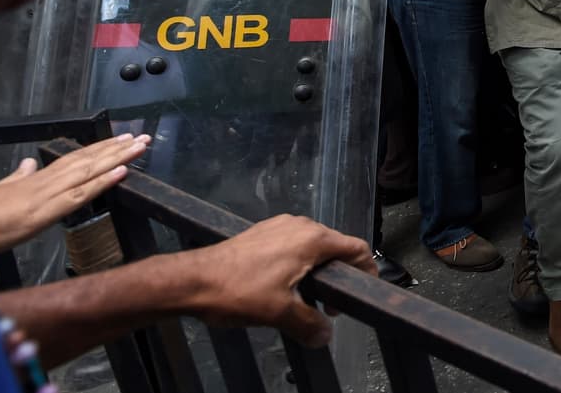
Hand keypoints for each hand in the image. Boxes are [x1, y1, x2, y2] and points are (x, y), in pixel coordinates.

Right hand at [0, 132, 150, 255]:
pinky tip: (122, 172)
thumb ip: (16, 178)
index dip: (99, 149)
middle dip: (116, 148)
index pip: (74, 159)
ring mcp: (47, 195)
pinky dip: (103, 182)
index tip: (121, 139)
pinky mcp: (45, 212)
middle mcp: (45, 183)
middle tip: (142, 137)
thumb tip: (26, 165)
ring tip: (138, 147)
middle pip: (87, 160)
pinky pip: (80, 194)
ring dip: (117, 157)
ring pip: (89, 171)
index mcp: (36, 180)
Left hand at [187, 214, 374, 347]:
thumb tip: (325, 335)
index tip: (364, 291)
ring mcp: (279, 226)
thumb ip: (310, 324)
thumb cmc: (239, 291)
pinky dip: (297, 265)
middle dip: (338, 277)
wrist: (193, 280)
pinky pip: (292, 246)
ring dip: (316, 272)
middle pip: (335, 247)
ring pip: (312, 247)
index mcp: (313, 239)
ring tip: (305, 300)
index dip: (367, 270)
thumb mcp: (281, 313)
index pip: (356, 248)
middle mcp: (300, 225)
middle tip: (329, 308)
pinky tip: (282, 287)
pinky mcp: (262, 233)